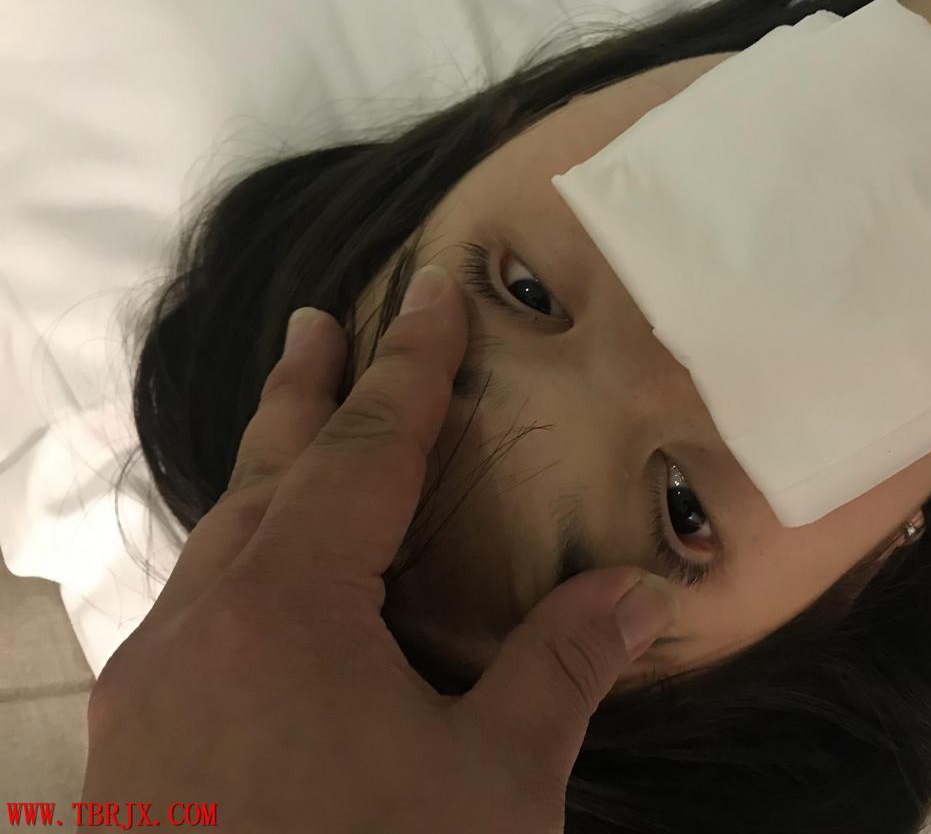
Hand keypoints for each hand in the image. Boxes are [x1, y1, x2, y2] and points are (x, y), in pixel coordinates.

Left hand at [81, 265, 678, 832]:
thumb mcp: (494, 784)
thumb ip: (561, 668)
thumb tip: (642, 589)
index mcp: (287, 608)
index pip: (367, 451)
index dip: (411, 368)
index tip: (432, 295)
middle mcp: (200, 626)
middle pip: (267, 474)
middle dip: (307, 392)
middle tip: (324, 322)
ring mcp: (152, 690)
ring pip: (219, 545)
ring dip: (268, 477)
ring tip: (301, 432)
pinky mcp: (139, 750)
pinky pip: (195, 612)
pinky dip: (240, 563)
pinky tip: (263, 587)